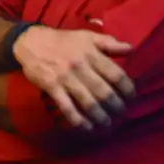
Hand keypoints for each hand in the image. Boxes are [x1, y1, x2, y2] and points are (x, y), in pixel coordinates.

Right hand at [14, 27, 134, 130]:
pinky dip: (78, 120)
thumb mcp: (87, 36)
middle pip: (104, 92)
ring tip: (107, 124)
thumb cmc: (63, 41)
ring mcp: (65, 78)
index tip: (131, 98)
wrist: (31, 42)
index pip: (116, 75)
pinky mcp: (52, 87)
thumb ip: (109, 43)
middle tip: (121, 114)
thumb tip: (131, 49)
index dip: (127, 89)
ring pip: (88, 103)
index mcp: (91, 53)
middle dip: (116, 107)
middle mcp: (80, 66)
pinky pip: (67, 108)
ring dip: (100, 117)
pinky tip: (86, 127)